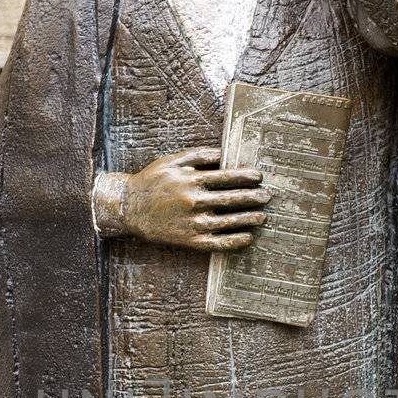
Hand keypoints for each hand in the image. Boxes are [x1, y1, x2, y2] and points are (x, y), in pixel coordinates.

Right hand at [122, 146, 269, 250]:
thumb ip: (199, 156)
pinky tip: (248, 238)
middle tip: (267, 197)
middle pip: (232, 199)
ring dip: (249, 219)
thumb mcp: (173, 161)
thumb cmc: (152, 181)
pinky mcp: (189, 240)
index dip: (246, 177)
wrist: (130, 208)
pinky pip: (218, 243)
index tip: (259, 177)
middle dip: (253, 197)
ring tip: (263, 216)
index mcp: (192, 180)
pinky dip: (235, 241)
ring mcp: (193, 223)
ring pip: (229, 222)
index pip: (227, 177)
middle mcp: (194, 201)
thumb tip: (225, 154)